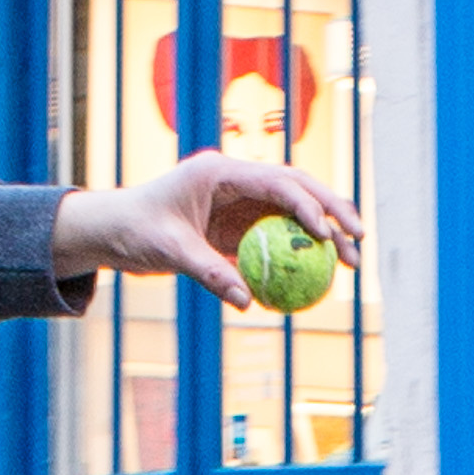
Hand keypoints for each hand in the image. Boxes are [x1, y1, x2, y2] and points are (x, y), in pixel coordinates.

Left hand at [51, 151, 363, 306]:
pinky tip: (321, 274)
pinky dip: (299, 251)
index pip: (276, 182)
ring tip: (351, 261)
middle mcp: (236, 180)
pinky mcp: (239, 222)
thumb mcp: (169, 252)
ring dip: (324, 232)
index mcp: (220, 172)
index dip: (306, 205)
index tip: (326, 233)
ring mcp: (240, 200)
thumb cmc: (136, 230)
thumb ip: (208, 272)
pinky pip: (277, 235)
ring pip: (294, 210)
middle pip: (297, 188)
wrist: (114, 228)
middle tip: (358, 239)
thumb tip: (247, 302)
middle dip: (332, 212)